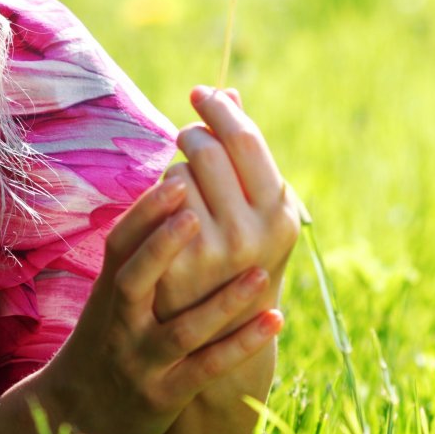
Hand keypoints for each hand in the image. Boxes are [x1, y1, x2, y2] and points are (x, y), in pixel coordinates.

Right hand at [38, 171, 284, 433]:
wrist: (76, 413)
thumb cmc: (108, 336)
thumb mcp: (110, 296)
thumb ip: (140, 253)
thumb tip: (182, 184)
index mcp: (109, 292)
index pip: (121, 245)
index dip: (145, 213)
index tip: (177, 179)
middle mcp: (121, 323)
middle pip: (134, 280)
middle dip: (162, 247)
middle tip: (196, 213)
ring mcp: (142, 360)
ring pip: (181, 331)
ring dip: (221, 303)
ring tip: (259, 272)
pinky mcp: (164, 395)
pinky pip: (206, 369)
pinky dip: (241, 346)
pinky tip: (275, 320)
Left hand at [151, 87, 302, 335]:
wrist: (208, 342)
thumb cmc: (233, 265)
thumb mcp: (254, 214)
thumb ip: (244, 156)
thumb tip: (228, 91)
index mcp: (280, 217)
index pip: (246, 140)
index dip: (220, 109)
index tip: (201, 93)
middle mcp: (253, 235)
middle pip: (208, 149)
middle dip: (193, 134)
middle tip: (187, 138)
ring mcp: (213, 255)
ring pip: (178, 173)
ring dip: (176, 173)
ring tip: (183, 193)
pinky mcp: (174, 270)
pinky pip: (153, 206)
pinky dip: (155, 202)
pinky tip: (163, 217)